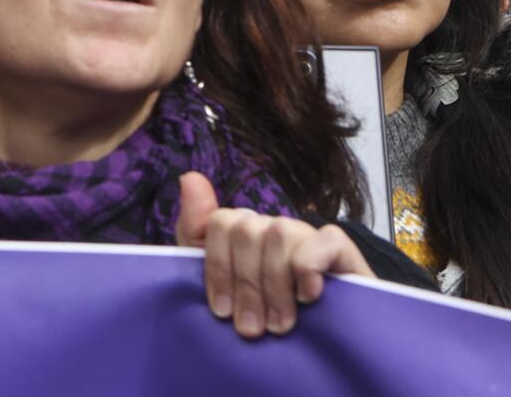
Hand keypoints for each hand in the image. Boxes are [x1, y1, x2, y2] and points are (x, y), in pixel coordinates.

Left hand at [175, 172, 371, 338]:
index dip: (217, 268)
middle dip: (245, 284)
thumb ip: (196, 232)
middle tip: (252, 328)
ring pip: (280, 232)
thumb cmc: (265, 319)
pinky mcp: (342, 249)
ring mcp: (308, 236)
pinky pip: (323, 240)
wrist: (322, 355)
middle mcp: (275, 228)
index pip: (221, 222)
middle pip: (246, 229)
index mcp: (245, 234)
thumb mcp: (220, 285)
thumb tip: (188, 176)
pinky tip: (307, 298)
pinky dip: (309, 269)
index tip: (222, 311)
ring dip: (275, 285)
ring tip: (278, 325)